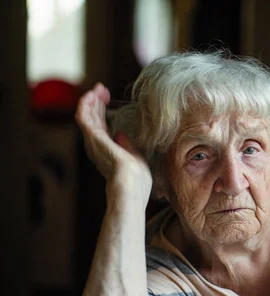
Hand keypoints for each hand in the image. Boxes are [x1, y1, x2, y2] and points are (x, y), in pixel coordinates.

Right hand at [75, 83, 151, 198]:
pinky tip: (91, 94)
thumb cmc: (137, 178)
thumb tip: (121, 134)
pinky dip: (85, 105)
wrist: (132, 185)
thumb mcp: (134, 157)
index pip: (100, 126)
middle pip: (92, 118)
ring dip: (90, 100)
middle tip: (102, 88)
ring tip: (97, 88)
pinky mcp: (93, 138)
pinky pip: (83, 118)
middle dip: (96, 102)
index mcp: (107, 150)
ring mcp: (93, 142)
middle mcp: (97, 146)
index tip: (108, 96)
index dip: (102, 110)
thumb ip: (126, 145)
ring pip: (86, 116)